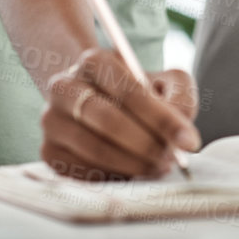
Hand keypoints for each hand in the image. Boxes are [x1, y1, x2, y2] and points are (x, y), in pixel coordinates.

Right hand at [40, 47, 201, 179]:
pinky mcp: (49, 151)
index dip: (162, 119)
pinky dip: (113, 178)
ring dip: (134, 165)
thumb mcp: (165, 82)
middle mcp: (64, 86)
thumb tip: (183, 136)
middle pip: (108, 121)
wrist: (97, 102)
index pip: (129, 91)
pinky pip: (83, 172)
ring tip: (158, 167)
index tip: (189, 142)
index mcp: (93, 61)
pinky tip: (132, 173)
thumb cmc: (136, 93)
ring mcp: (51, 120)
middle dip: (148, 145)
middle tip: (172, 160)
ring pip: (95, 150)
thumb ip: (181, 98)